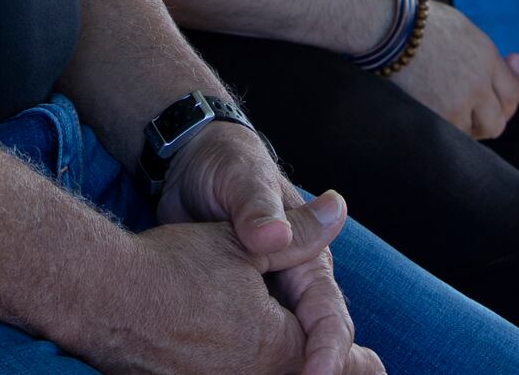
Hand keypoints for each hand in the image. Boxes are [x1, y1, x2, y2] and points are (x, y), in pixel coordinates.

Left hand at [155, 123, 372, 374]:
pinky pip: (249, 348)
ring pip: (283, 353)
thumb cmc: (224, 165)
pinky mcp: (236, 308)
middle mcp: (293, 284)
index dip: (328, 349)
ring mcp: (264, 299)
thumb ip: (256, 206)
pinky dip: (251, 368)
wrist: (189, 164)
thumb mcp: (240, 177)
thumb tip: (275, 237)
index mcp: (308, 257)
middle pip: (313, 344)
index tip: (317, 374)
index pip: (329, 316)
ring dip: (282, 372)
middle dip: (313, 372)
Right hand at [386, 1, 518, 138]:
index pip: (514, 93)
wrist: (387, 28)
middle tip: (475, 115)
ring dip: (467, 126)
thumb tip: (515, 83)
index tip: (493, 102)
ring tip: (450, 112)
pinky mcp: (436, 116)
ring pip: (476, 132)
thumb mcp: (464, 31)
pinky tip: (436, 114)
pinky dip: (447, 129)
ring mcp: (457, 103)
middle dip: (490, 120)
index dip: (505, 101)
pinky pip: (452, 134)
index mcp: (487, 58)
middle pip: (499, 120)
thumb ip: (489, 59)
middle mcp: (478, 83)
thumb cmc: (421, 23)